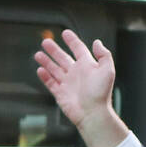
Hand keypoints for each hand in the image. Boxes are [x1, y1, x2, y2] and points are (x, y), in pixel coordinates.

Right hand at [33, 30, 126, 146]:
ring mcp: (69, 84)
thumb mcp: (107, 71)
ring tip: (38, 54)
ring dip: (47, 61)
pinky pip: (51, 83)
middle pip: (63, 58)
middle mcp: (78, 74)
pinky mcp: (61, 94)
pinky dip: (45, 76)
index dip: (73, 41)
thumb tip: (97, 42)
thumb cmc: (101, 94)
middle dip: (55, 50)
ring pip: (55, 69)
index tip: (65, 33)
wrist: (93, 113)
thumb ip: (104, 55)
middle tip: (46, 42)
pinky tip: (40, 70)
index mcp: (88, 67)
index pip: (79, 50)